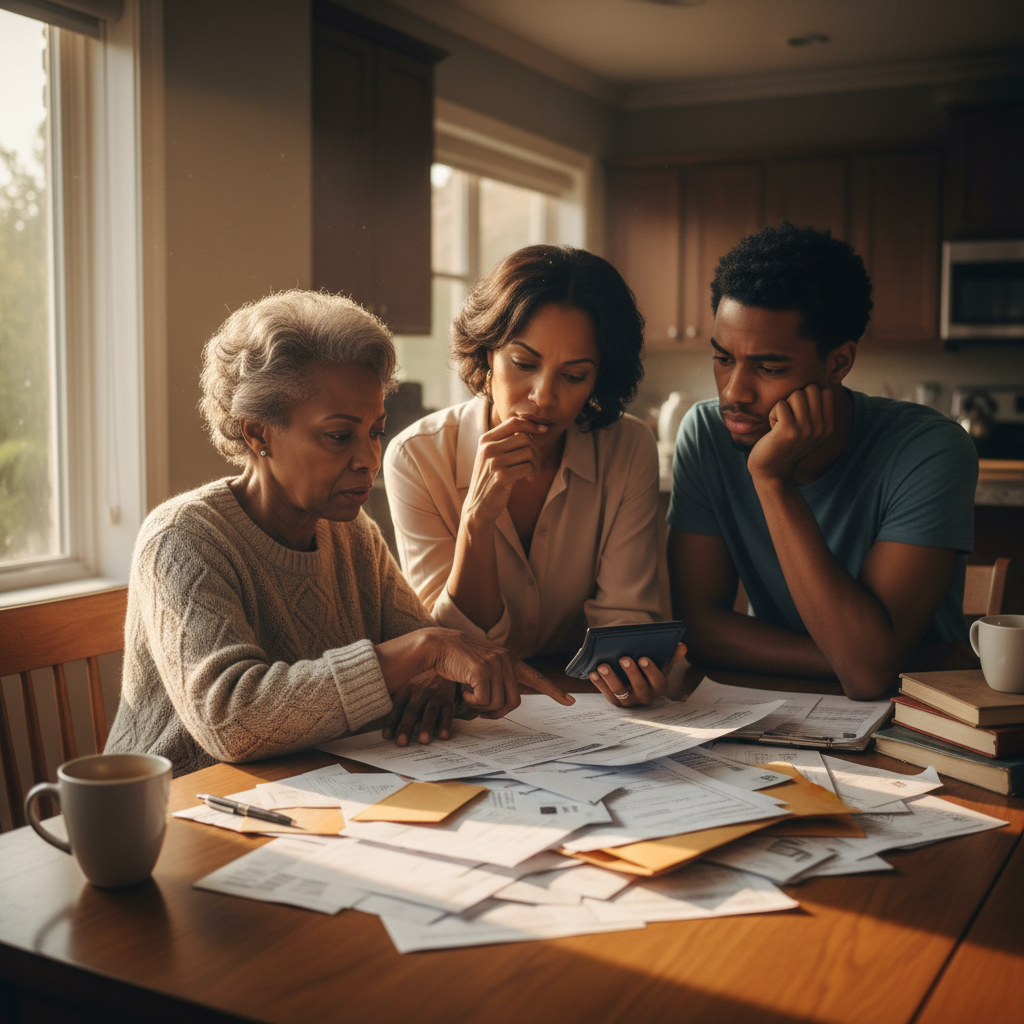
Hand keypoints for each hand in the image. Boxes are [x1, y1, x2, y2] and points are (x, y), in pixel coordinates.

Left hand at [382, 671, 459, 745]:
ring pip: (430, 711)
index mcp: (407, 689)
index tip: (387, 736)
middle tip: (401, 743)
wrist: (444, 670)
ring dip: (426, 726)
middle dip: (406, 727)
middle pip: (412, 710)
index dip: (391, 721)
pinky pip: (447, 713)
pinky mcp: (448, 701)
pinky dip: (445, 725)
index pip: (397, 707)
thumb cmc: (421, 685)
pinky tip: (443, 736)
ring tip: (423, 741)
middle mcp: (421, 692)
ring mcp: (436, 696)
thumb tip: (385, 726)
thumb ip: (398, 705)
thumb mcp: (408, 690)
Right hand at [429, 628, 574, 717]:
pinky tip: (463, 691)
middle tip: (481, 711)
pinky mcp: (482, 671)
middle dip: (497, 712)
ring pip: (499, 704)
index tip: (570, 701)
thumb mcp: (484, 667)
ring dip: (482, 707)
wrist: (438, 645)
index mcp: (510, 659)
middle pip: (514, 702)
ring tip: (469, 694)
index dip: (554, 691)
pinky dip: (472, 703)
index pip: (537, 677)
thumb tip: (506, 703)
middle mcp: (507, 660)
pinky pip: (483, 701)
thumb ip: (499, 679)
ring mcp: (496, 665)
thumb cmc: (459, 661)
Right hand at [462, 416, 547, 523]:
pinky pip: (528, 467)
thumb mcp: (492, 456)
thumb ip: (506, 441)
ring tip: (531, 473)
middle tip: (535, 463)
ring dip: (536, 464)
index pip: (513, 422)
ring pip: (529, 452)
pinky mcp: (502, 477)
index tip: (543, 430)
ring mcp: (494, 462)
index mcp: (485, 440)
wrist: (479, 506)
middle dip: (536, 450)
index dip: (531, 424)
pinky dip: (533, 473)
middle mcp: (488, 449)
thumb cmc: (490, 479)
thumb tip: (534, 427)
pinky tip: (528, 479)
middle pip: (525, 438)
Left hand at [589, 642, 687, 707]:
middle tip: (623, 658)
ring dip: (611, 678)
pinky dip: (599, 683)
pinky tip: (592, 672)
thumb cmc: (648, 665)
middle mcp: (645, 697)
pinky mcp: (615, 701)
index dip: (651, 670)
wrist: (634, 672)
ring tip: (603, 665)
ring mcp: (629, 701)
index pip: (658, 681)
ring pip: (620, 692)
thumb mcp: (660, 660)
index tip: (643, 658)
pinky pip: (606, 694)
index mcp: (659, 687)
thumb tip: (681, 647)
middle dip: (631, 673)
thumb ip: (670, 654)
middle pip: (639, 688)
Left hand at [747, 383, 833, 484]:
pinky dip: (772, 414)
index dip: (806, 396)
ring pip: (796, 394)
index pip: (824, 391)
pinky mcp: (789, 431)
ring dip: (782, 407)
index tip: (798, 416)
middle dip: (794, 399)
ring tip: (780, 425)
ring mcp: (806, 429)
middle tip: (787, 419)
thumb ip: (815, 410)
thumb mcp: (807, 429)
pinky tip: (773, 430)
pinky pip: (780, 405)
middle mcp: (821, 428)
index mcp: (828, 426)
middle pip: (811, 389)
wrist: (772, 472)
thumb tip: (820, 382)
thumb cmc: (784, 446)